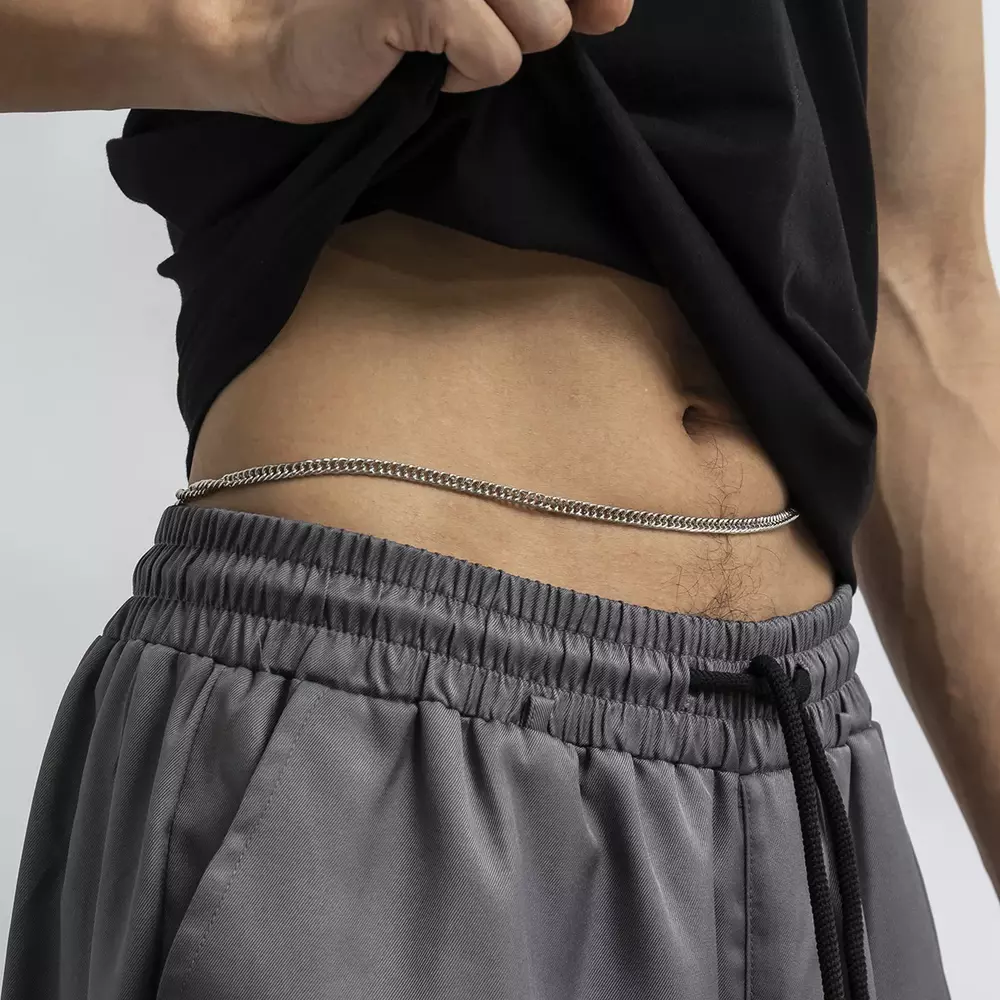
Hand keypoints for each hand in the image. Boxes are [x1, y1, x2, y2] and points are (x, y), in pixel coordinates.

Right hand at [176, 0, 633, 122]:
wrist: (278, 39)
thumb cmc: (382, 23)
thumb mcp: (470, 7)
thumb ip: (544, 0)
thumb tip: (616, 10)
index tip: (598, 14)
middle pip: (561, 2)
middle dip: (530, 25)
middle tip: (465, 25)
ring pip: (543, 23)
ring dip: (496, 51)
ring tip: (436, 40)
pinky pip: (496, 56)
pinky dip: (465, 74)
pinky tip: (415, 58)